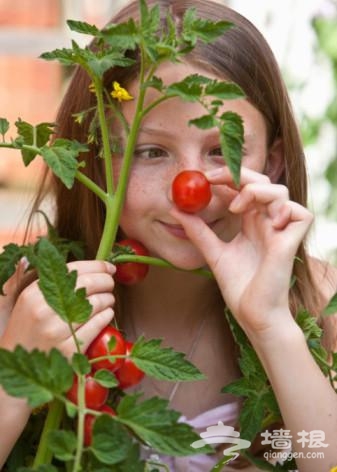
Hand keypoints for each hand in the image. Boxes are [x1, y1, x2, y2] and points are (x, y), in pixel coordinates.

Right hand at [0, 260, 115, 356]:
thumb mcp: (31, 304)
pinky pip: (97, 325)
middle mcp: (44, 310)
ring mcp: (56, 331)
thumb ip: (54, 286)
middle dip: (106, 281)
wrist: (16, 369)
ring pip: (96, 304)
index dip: (97, 266)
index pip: (73, 270)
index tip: (109, 267)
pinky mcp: (69, 350)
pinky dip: (107, 316)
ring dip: (108, 299)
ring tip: (108, 301)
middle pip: (88, 284)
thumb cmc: (28, 332)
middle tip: (110, 284)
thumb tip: (90, 269)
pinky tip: (107, 314)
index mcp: (34, 294)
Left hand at [170, 166, 312, 337]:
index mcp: (251, 222)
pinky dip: (284, 210)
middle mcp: (267, 222)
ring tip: (235, 207)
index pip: (243, 188)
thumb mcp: (213, 253)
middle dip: (239, 174)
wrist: (252, 315)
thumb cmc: (239, 287)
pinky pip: (300, 213)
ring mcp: (280, 231)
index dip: (227, 176)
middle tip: (212, 179)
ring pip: (280, 192)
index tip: (203, 177)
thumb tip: (176, 209)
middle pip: (263, 181)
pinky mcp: (291, 242)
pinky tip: (265, 222)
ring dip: (257, 190)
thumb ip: (198, 231)